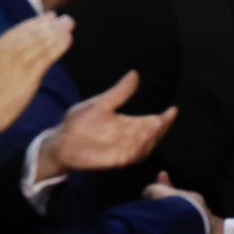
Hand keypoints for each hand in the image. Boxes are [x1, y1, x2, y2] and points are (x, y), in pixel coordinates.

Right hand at [0, 13, 73, 134]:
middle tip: (65, 18)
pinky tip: (68, 39)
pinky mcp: (29, 74)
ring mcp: (19, 61)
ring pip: (41, 42)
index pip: (19, 30)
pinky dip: (58, 46)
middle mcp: (8, 50)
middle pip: (33, 33)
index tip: (48, 16)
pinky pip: (46, 56)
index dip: (36, 22)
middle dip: (50, 24)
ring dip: (57, 32)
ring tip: (69, 25)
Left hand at [37, 71, 177, 179]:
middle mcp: (128, 138)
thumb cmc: (79, 122)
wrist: (60, 142)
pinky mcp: (113, 160)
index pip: (150, 121)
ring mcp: (122, 150)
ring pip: (144, 147)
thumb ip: (118, 93)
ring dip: (150, 139)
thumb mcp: (100, 104)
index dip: (163, 118)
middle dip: (159, 129)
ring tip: (155, 127)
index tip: (173, 110)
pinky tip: (140, 143)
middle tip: (164, 119)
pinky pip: (129, 158)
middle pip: (151, 135)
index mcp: (127, 124)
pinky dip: (136, 151)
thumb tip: (134, 74)